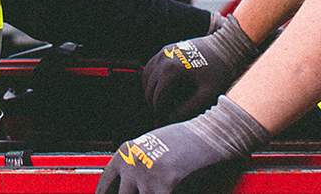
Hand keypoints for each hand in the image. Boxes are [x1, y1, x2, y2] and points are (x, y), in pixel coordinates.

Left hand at [97, 96, 267, 193]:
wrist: (215, 132)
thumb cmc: (189, 140)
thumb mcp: (153, 147)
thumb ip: (138, 165)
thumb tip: (128, 187)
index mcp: (126, 153)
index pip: (105, 187)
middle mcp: (132, 164)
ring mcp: (147, 176)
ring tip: (158, 193)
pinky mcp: (166, 186)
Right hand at [142, 14, 256, 126]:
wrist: (225, 46)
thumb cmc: (219, 70)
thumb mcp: (208, 93)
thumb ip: (189, 108)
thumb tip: (170, 119)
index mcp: (172, 70)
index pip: (157, 97)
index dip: (159, 113)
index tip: (163, 122)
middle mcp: (164, 58)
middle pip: (149, 88)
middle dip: (153, 104)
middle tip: (160, 116)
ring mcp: (163, 52)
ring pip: (146, 77)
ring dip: (150, 92)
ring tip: (159, 105)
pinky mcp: (166, 49)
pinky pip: (150, 67)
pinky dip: (151, 80)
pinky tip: (159, 90)